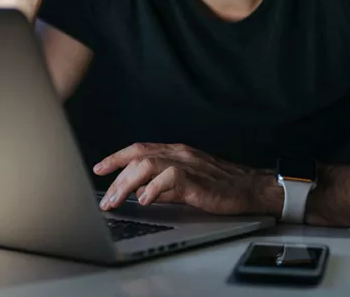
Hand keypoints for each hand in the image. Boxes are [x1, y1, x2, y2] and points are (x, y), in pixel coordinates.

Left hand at [94, 143, 281, 215]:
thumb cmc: (221, 187)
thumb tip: (140, 193)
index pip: (139, 149)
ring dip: (127, 183)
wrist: (250, 189)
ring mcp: (187, 164)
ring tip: (117, 200)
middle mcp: (178, 154)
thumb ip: (163, 186)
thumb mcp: (186, 184)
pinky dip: (153, 189)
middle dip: (116, 177)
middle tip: (105, 198)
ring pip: (147, 164)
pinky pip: (169, 178)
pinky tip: (144, 200)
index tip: (99, 168)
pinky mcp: (196, 178)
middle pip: (138, 157)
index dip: (116, 157)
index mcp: (175, 152)